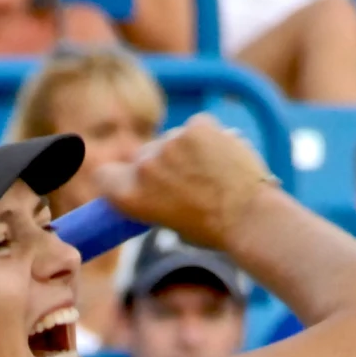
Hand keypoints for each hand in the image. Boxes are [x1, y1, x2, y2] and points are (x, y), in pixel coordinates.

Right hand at [90, 116, 277, 253]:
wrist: (249, 219)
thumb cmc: (212, 231)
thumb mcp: (167, 222)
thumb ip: (152, 196)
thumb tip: (154, 180)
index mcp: (130, 196)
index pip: (105, 175)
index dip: (118, 179)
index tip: (133, 183)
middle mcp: (144, 166)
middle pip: (143, 156)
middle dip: (159, 165)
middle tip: (186, 183)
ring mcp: (170, 142)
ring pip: (171, 140)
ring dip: (185, 151)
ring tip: (211, 175)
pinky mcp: (197, 125)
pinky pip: (196, 127)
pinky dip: (208, 138)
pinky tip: (222, 158)